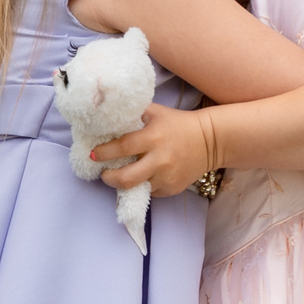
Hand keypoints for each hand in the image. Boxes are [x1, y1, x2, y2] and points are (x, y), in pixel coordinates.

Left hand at [92, 104, 216, 197]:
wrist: (210, 141)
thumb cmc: (179, 123)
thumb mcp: (156, 112)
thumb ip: (134, 113)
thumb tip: (108, 114)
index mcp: (153, 138)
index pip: (121, 148)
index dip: (104, 153)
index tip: (93, 154)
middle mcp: (159, 160)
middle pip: (125, 178)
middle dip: (108, 177)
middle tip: (103, 173)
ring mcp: (166, 177)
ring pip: (135, 188)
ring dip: (122, 184)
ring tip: (118, 176)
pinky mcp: (172, 189)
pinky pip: (149, 191)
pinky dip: (141, 186)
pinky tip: (140, 177)